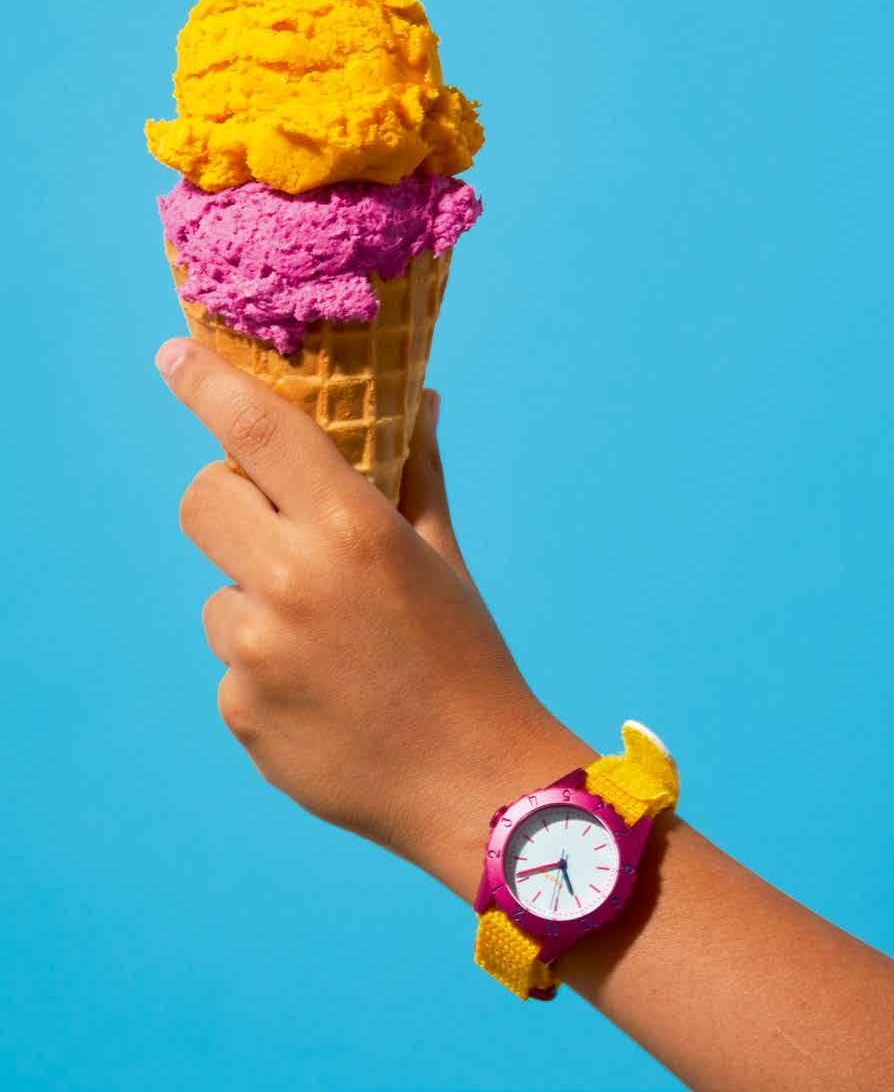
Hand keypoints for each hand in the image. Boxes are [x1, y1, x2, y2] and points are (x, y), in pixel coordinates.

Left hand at [155, 338, 590, 899]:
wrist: (474, 784)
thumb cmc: (468, 658)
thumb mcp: (444, 558)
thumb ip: (415, 472)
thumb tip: (418, 399)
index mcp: (352, 531)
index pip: (261, 431)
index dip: (209, 384)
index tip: (173, 356)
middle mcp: (293, 582)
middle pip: (202, 501)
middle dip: (225, 498)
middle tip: (270, 524)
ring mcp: (258, 654)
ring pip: (218, 596)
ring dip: (258, 603)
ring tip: (329, 646)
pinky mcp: (240, 713)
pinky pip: (232, 666)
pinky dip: (266, 671)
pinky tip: (323, 697)